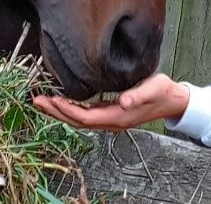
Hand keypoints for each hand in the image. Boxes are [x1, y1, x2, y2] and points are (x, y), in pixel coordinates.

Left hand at [32, 72, 189, 130]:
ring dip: (60, 111)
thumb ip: (138, 95)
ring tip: (43, 102)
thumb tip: (123, 101)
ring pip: (79, 119)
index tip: (52, 101)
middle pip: (77, 122)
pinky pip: (85, 114)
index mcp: (118, 116)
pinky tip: (62, 101)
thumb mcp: (153, 88)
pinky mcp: (110, 113)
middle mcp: (111, 121)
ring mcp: (110, 119)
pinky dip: (70, 108)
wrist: (173, 100)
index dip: (68, 111)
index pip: (86, 118)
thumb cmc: (162, 92)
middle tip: (37, 101)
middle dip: (56, 112)